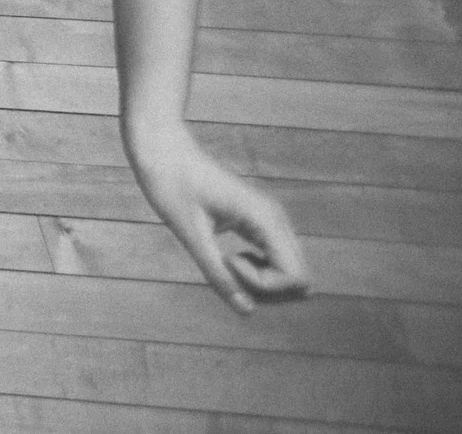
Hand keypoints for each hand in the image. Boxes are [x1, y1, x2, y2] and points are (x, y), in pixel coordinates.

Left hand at [127, 119, 310, 311]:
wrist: (161, 148)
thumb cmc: (170, 184)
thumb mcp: (190, 233)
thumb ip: (218, 274)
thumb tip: (246, 312)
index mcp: (266, 218)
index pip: (296, 276)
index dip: (263, 284)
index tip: (226, 261)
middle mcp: (277, 219)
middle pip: (300, 278)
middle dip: (267, 289)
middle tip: (226, 268)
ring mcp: (271, 220)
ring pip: (290, 271)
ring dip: (262, 281)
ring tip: (225, 263)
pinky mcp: (259, 223)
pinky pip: (275, 260)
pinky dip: (256, 270)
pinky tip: (228, 258)